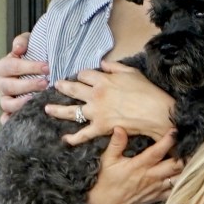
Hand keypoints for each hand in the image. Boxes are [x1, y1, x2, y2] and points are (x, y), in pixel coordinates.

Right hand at [0, 33, 47, 122]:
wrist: (40, 69)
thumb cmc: (33, 55)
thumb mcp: (29, 43)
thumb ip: (22, 42)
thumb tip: (18, 48)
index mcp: (3, 67)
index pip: (11, 66)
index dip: (28, 67)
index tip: (47, 67)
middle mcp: (1, 84)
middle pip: (9, 86)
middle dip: (28, 85)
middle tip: (45, 83)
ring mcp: (5, 99)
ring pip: (6, 104)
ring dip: (21, 103)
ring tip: (37, 100)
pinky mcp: (10, 112)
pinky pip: (6, 118)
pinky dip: (10, 120)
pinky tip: (21, 120)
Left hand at [46, 62, 174, 146]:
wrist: (156, 112)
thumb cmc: (148, 91)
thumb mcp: (132, 72)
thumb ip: (115, 67)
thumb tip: (103, 64)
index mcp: (103, 80)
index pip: (85, 74)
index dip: (82, 75)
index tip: (81, 77)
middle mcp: (95, 95)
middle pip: (73, 89)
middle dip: (63, 86)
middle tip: (56, 85)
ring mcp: (96, 112)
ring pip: (71, 111)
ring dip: (57, 110)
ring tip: (47, 109)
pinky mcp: (100, 128)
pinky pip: (83, 134)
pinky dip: (73, 139)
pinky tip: (65, 139)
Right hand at [84, 128, 182, 203]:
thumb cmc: (105, 181)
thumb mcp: (107, 160)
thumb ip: (116, 144)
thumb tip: (120, 128)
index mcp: (139, 166)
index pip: (158, 151)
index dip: (169, 140)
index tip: (176, 130)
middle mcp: (150, 177)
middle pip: (175, 166)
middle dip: (185, 155)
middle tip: (191, 144)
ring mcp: (156, 188)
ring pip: (179, 178)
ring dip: (187, 169)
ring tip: (194, 158)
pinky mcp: (157, 197)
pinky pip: (175, 191)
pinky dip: (183, 184)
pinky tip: (188, 175)